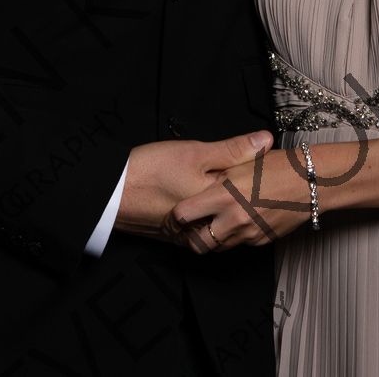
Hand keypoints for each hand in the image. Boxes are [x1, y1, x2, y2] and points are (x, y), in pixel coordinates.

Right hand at [117, 131, 274, 244]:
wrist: (111, 193)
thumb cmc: (149, 171)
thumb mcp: (195, 152)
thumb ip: (233, 149)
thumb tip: (265, 140)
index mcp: (218, 202)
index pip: (253, 190)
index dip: (261, 173)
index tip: (267, 161)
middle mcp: (208, 224)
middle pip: (240, 211)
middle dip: (249, 195)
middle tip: (252, 174)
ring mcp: (192, 234)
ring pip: (222, 223)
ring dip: (229, 208)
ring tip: (230, 189)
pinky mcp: (178, 238)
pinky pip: (204, 230)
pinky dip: (209, 217)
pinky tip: (204, 202)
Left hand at [166, 146, 313, 252]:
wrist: (310, 183)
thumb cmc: (278, 166)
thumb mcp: (243, 161)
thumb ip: (218, 171)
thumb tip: (199, 176)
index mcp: (224, 195)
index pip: (184, 215)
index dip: (177, 215)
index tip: (177, 213)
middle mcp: (233, 218)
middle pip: (198, 242)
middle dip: (191, 237)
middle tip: (191, 227)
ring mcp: (248, 233)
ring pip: (218, 247)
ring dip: (213, 238)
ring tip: (215, 223)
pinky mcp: (260, 241)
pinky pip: (239, 244)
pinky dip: (235, 236)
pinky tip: (239, 222)